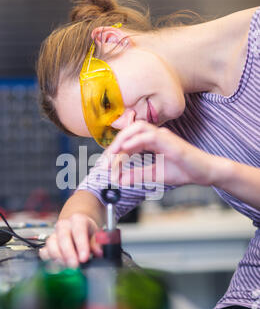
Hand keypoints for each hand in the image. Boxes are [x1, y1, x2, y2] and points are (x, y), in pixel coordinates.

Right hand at [39, 214, 102, 266]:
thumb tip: (98, 253)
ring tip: (67, 268)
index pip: (78, 230)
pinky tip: (57, 268)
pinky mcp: (48, 245)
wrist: (77, 226)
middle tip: (74, 266)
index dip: (81, 245)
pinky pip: (44, 252)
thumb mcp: (96, 233)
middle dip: (68, 253)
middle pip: (63, 237)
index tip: (84, 258)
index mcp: (77, 220)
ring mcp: (54, 234)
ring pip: (51, 244)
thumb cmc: (87, 231)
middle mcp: (64, 225)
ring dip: (58, 258)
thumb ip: (97, 243)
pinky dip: (49, 261)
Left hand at [102, 120, 216, 186]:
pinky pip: (149, 136)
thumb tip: (120, 180)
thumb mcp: (154, 175)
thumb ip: (137, 175)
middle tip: (105, 162)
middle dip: (114, 145)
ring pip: (137, 128)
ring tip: (112, 154)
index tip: (104, 166)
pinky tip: (126, 150)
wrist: (204, 173)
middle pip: (129, 131)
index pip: (128, 141)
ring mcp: (163, 136)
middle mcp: (156, 135)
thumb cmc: (184, 171)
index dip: (114, 152)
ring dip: (122, 139)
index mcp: (152, 141)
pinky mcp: (170, 141)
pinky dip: (135, 141)